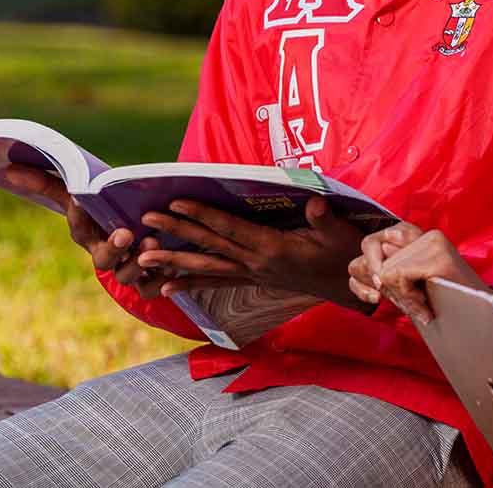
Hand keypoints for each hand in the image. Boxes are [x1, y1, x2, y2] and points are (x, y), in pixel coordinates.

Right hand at [6, 165, 164, 298]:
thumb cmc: (101, 205)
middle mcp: (106, 256)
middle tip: (130, 235)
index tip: (115, 224)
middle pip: (106, 263)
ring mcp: (125, 269)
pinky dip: (162, 281)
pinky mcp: (147, 278)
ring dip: (142, 264)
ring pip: (129, 278)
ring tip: (154, 244)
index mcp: (88, 237)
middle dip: (118, 251)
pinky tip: (173, 266)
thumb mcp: (78, 193)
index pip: (87, 237)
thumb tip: (9, 169)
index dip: (99, 234)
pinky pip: (151, 288)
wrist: (131, 222)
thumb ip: (49, 183)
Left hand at [135, 197, 367, 306]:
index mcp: (272, 248)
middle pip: (209, 247)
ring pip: (206, 267)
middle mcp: (255, 263)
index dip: (203, 215)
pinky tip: (167, 288)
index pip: (231, 228)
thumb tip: (314, 203)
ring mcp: (252, 274)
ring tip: (143, 258)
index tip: (177, 203)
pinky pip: (217, 283)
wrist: (349, 286)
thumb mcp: (339, 233)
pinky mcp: (253, 280)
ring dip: (173, 261)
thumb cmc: (344, 253)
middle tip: (144, 222)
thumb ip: (324, 218)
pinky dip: (191, 284)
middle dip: (176, 233)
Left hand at [348, 226, 492, 326]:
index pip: (373, 242)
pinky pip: (396, 275)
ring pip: (385, 269)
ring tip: (424, 307)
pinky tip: (426, 307)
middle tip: (406, 304)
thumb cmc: (452, 308)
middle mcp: (427, 235)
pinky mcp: (436, 255)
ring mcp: (432, 243)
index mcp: (421, 238)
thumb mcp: (414, 288)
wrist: (491, 320)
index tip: (374, 297)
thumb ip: (390, 274)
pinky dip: (407, 298)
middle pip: (373, 254)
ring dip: (400, 297)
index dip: (365, 270)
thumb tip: (363, 269)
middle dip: (383, 287)